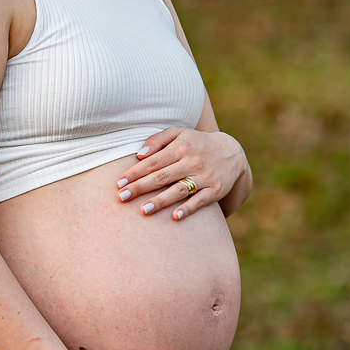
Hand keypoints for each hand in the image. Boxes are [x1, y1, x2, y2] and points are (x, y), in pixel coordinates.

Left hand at [115, 128, 246, 220]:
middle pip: (162, 177)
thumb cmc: (195, 143)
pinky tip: (175, 217)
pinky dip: (188, 209)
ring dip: (160, 201)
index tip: (119, 183)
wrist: (231, 152)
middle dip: (140, 188)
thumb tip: (139, 155)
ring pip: (179, 190)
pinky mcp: (216, 190)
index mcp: (180, 147)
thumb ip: (157, 140)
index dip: (135, 173)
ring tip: (143, 210)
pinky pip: (201, 201)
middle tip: (122, 198)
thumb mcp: (178, 133)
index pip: (153, 162)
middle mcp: (192, 161)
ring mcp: (205, 176)